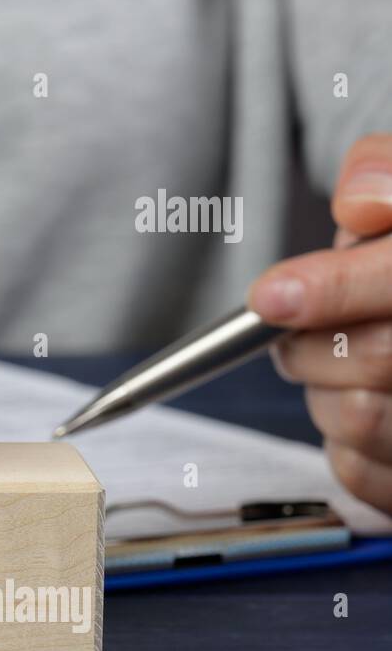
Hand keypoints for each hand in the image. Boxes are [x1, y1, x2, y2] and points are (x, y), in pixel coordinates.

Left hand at [248, 134, 391, 512]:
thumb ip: (385, 175)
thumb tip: (360, 204)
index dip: (336, 289)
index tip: (270, 295)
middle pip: (375, 360)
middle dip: (313, 342)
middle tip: (292, 320)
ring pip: (359, 420)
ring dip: (323, 390)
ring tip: (338, 359)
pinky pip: (359, 475)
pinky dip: (341, 444)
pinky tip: (357, 404)